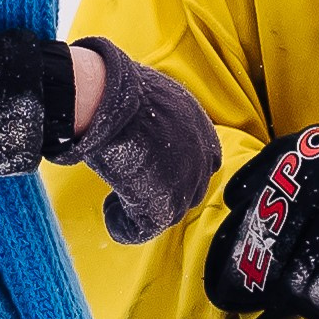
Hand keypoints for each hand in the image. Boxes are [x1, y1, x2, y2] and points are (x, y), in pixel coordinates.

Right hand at [49, 38, 220, 244]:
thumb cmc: (123, 90)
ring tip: (115, 202)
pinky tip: (111, 214)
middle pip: (191, 190)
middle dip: (165, 192)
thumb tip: (141, 124)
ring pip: (169, 212)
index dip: (183, 169)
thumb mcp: (155, 98)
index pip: (207, 161)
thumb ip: (160, 118)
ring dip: (142, 210)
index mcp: (201, 130)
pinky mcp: (160, 203)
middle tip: (134, 187)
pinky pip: (143, 229)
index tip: (157, 169)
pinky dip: (125, 226)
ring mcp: (183, 183)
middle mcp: (200, 158)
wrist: (112, 98)